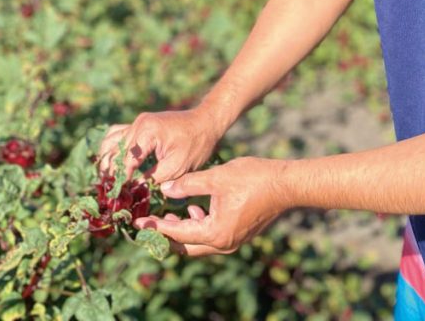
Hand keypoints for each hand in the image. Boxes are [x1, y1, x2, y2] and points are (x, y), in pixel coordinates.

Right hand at [96, 108, 223, 182]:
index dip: (121, 182)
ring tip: (108, 182)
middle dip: (111, 174)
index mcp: (147, 132)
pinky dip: (111, 149)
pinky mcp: (139, 124)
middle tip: (110, 194)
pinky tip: (111, 164)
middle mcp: (138, 124)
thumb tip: (135, 189)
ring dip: (107, 162)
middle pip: (114, 153)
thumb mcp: (178, 166)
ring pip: (110, 143)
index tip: (118, 198)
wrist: (206, 122)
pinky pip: (116, 134)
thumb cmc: (196, 144)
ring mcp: (137, 122)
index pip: (125, 162)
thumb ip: (154, 178)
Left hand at [134, 157, 289, 256]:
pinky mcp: (240, 233)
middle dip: (167, 234)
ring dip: (183, 230)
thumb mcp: (216, 177)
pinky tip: (195, 208)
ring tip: (168, 215)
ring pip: (199, 242)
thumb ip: (188, 184)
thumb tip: (165, 189)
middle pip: (186, 246)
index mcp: (215, 232)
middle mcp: (224, 243)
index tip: (137, 220)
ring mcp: (234, 241)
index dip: (155, 226)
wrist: (287, 184)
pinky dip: (199, 225)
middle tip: (149, 222)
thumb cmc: (254, 178)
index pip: (177, 234)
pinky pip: (212, 236)